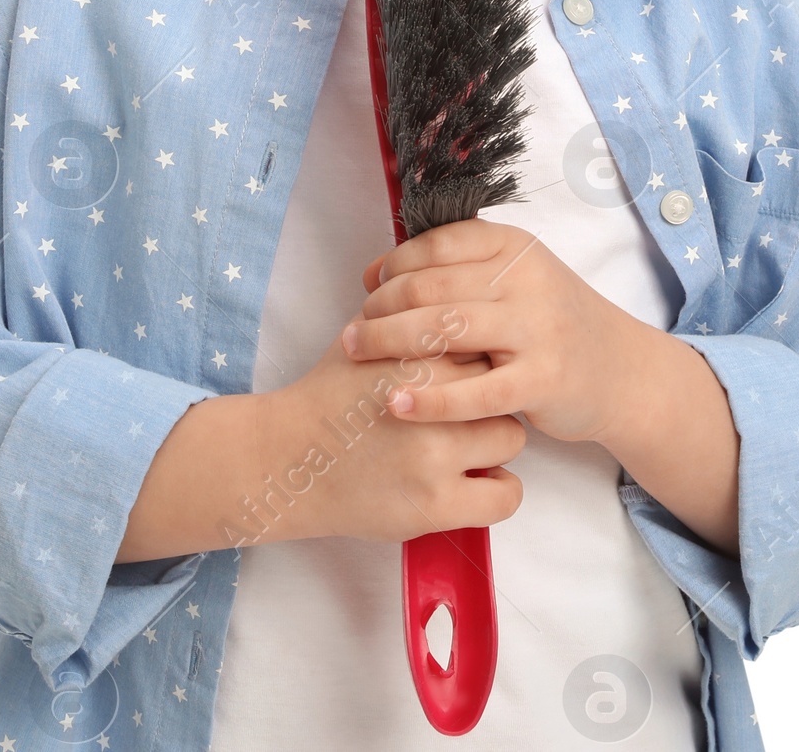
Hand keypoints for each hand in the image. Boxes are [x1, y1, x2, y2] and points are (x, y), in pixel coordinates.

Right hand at [255, 313, 526, 546]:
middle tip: (469, 405)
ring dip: (493, 439)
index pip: (482, 339)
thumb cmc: (328, 393)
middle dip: (488, 391)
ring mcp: (436, 455)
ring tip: (467, 444)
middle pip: (501, 383)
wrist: (286, 457)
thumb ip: (407, 314)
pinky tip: (475, 480)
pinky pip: (506, 494)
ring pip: (512, 436)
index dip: (478, 353)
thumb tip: (454, 293)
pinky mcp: (438, 505)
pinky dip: (496, 488)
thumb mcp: (362, 335)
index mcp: (414, 352)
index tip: (467, 366)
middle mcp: (430, 400)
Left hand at [346, 219, 629, 445]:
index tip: (370, 288)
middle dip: (381, 307)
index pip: (438, 243)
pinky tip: (395, 403)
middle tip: (353, 329)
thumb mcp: (511, 280)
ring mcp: (538, 329)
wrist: (620, 371)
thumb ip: (452, 272)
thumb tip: (374, 272)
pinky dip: (430, 398)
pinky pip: (475, 391)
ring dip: (389, 342)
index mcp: (514, 247)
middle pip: (432, 286)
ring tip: (356, 354)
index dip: (395, 265)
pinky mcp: (543, 380)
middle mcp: (527, 280)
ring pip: (446, 330)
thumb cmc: (548, 324)